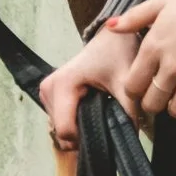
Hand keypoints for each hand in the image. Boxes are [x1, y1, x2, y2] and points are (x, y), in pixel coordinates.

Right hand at [39, 25, 139, 151]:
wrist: (111, 36)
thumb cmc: (117, 53)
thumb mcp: (125, 81)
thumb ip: (128, 111)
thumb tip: (129, 138)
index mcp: (62, 84)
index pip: (65, 129)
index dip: (87, 137)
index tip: (107, 129)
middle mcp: (48, 88)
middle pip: (61, 131)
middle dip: (85, 133)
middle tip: (107, 120)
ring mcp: (46, 92)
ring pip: (60, 128)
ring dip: (81, 127)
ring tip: (101, 110)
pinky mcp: (49, 95)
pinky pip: (60, 120)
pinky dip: (76, 121)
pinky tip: (92, 109)